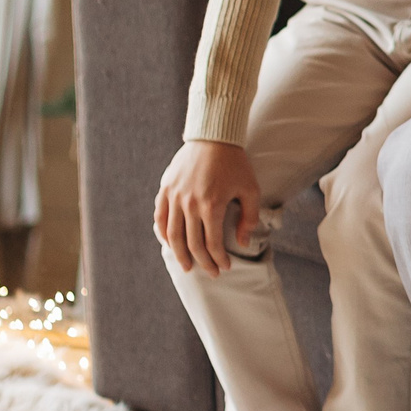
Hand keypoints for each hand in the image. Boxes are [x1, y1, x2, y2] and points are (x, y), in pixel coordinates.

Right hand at [154, 139, 263, 277]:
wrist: (214, 136)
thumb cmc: (236, 164)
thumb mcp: (251, 189)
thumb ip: (249, 218)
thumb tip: (242, 243)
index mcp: (211, 205)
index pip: (211, 243)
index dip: (218, 259)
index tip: (224, 267)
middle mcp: (190, 204)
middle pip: (192, 243)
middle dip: (202, 262)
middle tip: (210, 273)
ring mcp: (175, 196)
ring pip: (172, 234)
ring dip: (179, 254)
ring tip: (186, 266)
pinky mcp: (166, 188)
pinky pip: (160, 216)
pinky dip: (163, 233)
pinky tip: (169, 244)